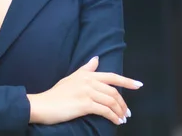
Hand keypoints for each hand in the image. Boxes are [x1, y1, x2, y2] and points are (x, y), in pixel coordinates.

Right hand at [27, 57, 142, 125]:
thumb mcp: (71, 78)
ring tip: (123, 118)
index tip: (139, 85)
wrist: (43, 105)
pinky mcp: (85, 104)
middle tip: (128, 112)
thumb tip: (96, 59)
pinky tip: (116, 121)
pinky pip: (105, 111)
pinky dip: (113, 117)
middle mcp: (89, 81)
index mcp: (87, 74)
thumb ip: (86, 69)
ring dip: (120, 112)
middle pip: (114, 91)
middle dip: (124, 103)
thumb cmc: (56, 94)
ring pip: (111, 101)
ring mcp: (87, 92)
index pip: (112, 76)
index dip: (127, 81)